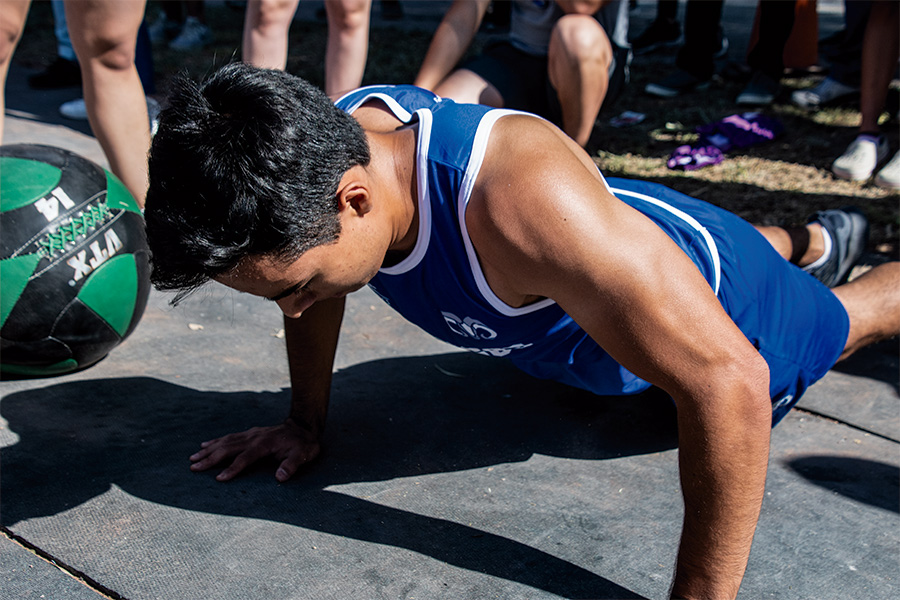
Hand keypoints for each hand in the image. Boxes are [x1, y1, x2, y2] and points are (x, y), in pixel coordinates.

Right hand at [189, 418, 320, 481]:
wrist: (303, 427)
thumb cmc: (303, 444)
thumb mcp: (303, 455)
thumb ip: (292, 465)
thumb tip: (281, 477)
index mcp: (264, 444)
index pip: (245, 458)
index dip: (232, 468)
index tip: (219, 479)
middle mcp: (253, 438)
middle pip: (228, 448)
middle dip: (210, 458)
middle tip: (194, 468)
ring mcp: (250, 434)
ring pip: (225, 441)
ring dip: (209, 450)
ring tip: (193, 458)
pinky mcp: (249, 434)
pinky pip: (229, 437)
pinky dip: (215, 441)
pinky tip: (205, 445)